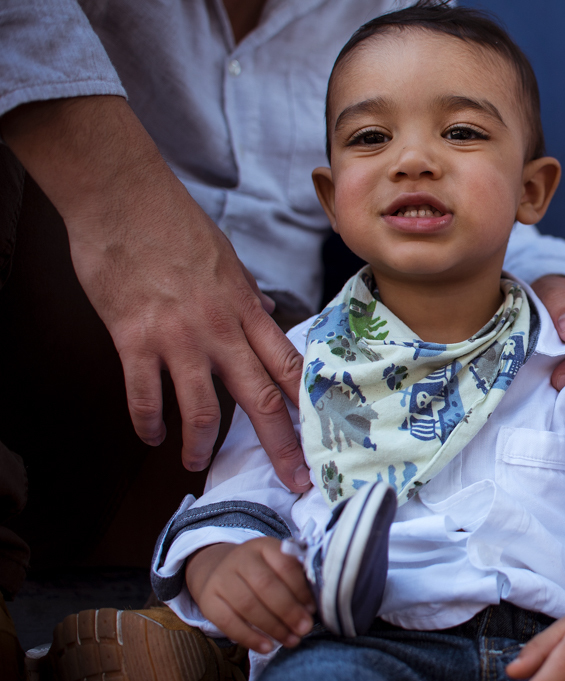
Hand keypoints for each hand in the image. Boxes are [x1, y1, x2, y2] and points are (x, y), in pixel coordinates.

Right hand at [1, 97, 309, 490]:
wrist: (124, 199)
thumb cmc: (174, 224)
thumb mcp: (226, 259)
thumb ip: (246, 294)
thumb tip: (266, 309)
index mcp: (247, 310)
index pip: (289, 366)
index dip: (309, 407)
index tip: (324, 436)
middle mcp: (221, 329)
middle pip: (261, 399)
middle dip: (281, 446)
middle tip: (294, 481)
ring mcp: (178, 337)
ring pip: (201, 408)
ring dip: (202, 444)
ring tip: (197, 464)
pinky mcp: (135, 338)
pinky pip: (144, 394)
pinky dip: (147, 421)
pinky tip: (150, 436)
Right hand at [185, 538, 313, 653]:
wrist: (218, 569)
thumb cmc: (260, 572)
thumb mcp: (276, 565)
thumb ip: (294, 580)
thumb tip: (311, 609)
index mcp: (263, 546)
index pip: (284, 565)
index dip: (300, 589)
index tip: (312, 609)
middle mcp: (240, 558)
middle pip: (265, 585)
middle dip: (288, 610)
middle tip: (304, 628)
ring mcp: (221, 578)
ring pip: (247, 605)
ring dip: (273, 627)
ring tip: (291, 640)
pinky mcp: (207, 600)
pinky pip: (228, 622)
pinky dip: (249, 638)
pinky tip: (267, 647)